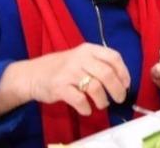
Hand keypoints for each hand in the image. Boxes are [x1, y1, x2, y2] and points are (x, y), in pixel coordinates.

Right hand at [0, 42, 129, 117]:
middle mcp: (80, 58)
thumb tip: (122, 81)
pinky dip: (86, 107)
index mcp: (89, 49)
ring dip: (102, 100)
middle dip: (117, 89)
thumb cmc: (63, 67)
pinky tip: (86, 110)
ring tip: (102, 105)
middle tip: (119, 99)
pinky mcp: (59, 87)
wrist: (33, 74)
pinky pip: (79, 99)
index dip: (124, 72)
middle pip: (107, 74)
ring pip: (95, 87)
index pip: (113, 57)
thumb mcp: (82, 58)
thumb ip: (99, 64)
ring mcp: (69, 72)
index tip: (126, 85)